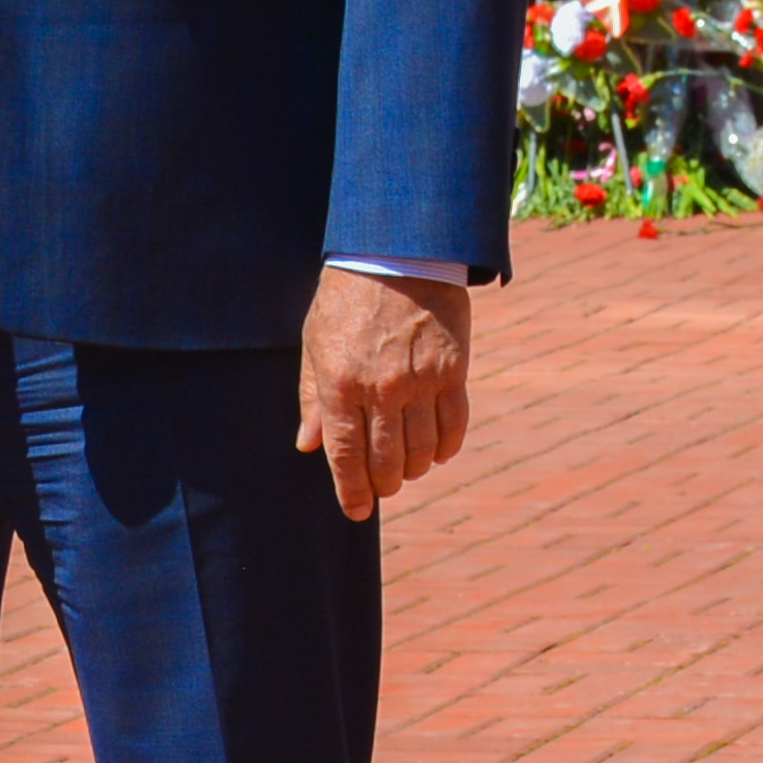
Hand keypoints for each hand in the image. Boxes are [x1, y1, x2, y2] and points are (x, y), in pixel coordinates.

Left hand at [296, 269, 474, 520]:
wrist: (395, 252)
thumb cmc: (346, 298)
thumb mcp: (315, 343)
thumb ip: (312, 397)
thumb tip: (308, 444)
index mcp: (339, 384)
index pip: (345, 456)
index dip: (352, 491)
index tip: (356, 511)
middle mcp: (380, 389)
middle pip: (386, 461)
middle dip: (383, 484)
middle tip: (382, 487)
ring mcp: (420, 382)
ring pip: (422, 450)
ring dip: (414, 469)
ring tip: (408, 469)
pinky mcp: (453, 370)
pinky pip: (454, 425)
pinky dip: (446, 447)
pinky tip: (437, 452)